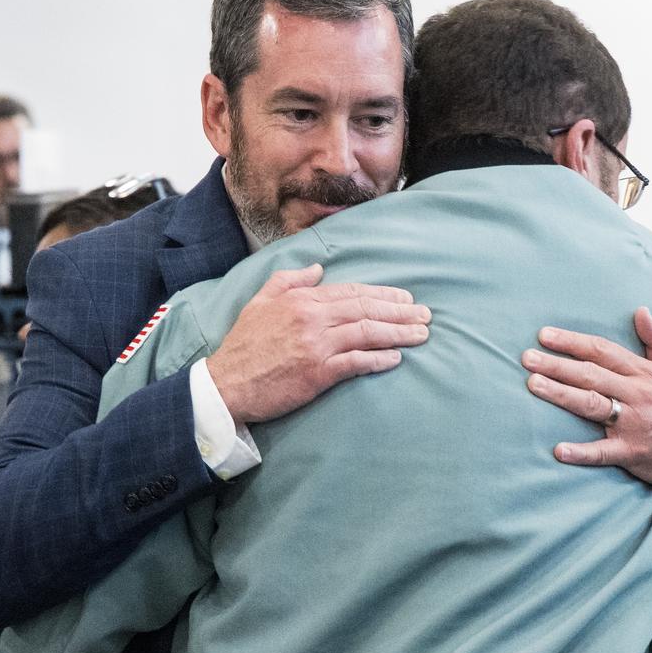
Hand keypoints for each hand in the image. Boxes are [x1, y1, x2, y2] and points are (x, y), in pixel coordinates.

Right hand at [204, 265, 430, 425]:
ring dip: (398, 334)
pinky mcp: (318, 373)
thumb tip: (318, 269)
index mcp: (301, 299)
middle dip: (400, 312)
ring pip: (367, 333)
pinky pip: (356, 362)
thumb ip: (289, 280)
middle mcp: (312, 318)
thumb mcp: (260, 301)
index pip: (351, 292)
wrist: (226, 384)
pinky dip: (379, 359)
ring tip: (421, 335)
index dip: (383, 295)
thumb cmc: (243, 345)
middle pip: (366, 310)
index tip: (405, 299)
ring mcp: (317, 346)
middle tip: (425, 315)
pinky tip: (396, 358)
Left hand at [521, 306, 651, 501]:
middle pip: (591, 375)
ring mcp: (634, 424)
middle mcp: (637, 395)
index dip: (573, 342)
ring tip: (533, 385)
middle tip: (526, 358)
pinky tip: (558, 450)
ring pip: (592, 405)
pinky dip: (581, 452)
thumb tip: (642, 310)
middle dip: (557, 365)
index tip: (544, 335)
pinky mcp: (632, 452)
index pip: (603, 352)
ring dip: (561, 395)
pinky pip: (603, 452)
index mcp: (644, 373)